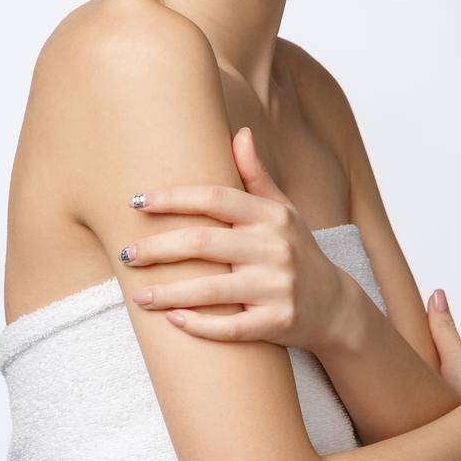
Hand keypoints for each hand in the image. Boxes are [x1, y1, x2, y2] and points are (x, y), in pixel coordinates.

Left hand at [121, 126, 358, 352]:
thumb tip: (240, 132)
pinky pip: (232, 328)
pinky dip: (201, 326)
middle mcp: (275, 248)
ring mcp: (277, 287)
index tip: (136, 201)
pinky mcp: (278, 323)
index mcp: (271, 216)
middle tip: (125, 254)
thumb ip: (256, 176)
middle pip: (204, 243)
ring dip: (169, 294)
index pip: (215, 198)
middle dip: (158, 249)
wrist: (335, 306)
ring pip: (212, 290)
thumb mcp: (282, 211)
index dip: (173, 198)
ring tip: (137, 296)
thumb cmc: (296, 251)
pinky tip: (174, 322)